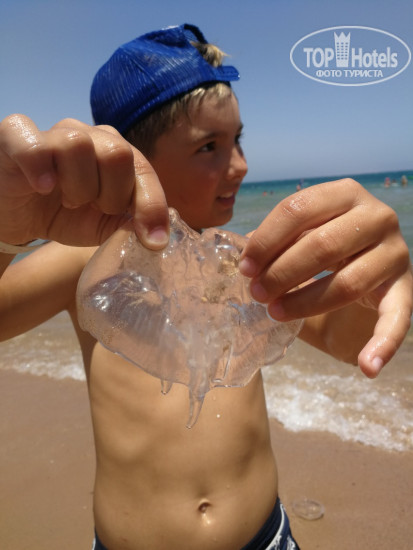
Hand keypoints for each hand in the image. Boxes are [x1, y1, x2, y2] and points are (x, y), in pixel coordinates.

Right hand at [0, 115, 168, 247]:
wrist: (17, 216)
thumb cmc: (63, 215)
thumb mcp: (102, 227)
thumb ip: (129, 225)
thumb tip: (156, 236)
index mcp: (115, 154)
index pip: (144, 171)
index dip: (152, 206)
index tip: (154, 241)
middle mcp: (88, 136)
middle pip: (117, 153)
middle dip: (111, 194)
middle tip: (95, 209)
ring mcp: (52, 133)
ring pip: (78, 145)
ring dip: (77, 186)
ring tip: (67, 201)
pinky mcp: (15, 137)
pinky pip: (33, 143)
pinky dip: (40, 167)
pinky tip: (42, 188)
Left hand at [239, 178, 412, 375]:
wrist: (371, 258)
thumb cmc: (327, 244)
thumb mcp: (304, 232)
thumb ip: (279, 239)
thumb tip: (242, 253)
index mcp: (345, 193)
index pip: (298, 208)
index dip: (266, 240)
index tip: (245, 268)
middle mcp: (377, 215)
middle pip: (322, 245)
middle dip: (282, 272)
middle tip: (256, 293)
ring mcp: (395, 251)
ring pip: (348, 282)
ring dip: (306, 303)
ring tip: (276, 314)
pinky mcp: (406, 287)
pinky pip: (397, 317)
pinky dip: (383, 344)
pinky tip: (367, 367)